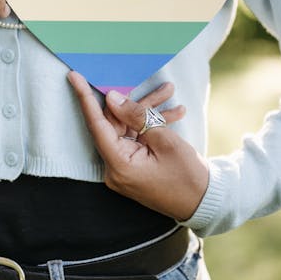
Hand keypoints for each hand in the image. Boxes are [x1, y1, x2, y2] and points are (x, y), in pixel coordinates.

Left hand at [67, 71, 208, 220]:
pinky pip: (136, 139)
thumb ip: (136, 116)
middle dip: (137, 102)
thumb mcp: (165, 140)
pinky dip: (151, 126)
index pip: (96, 124)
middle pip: (116, 124)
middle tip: (161, 86)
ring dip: (149, 112)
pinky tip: (174, 113)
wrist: (206, 203)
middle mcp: (115, 168)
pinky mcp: (133, 165)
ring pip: (128, 128)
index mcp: (119, 164)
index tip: (74, 76)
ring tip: (170, 94)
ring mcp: (123, 168)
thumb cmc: (188, 177)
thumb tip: (112, 98)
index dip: (85, 98)